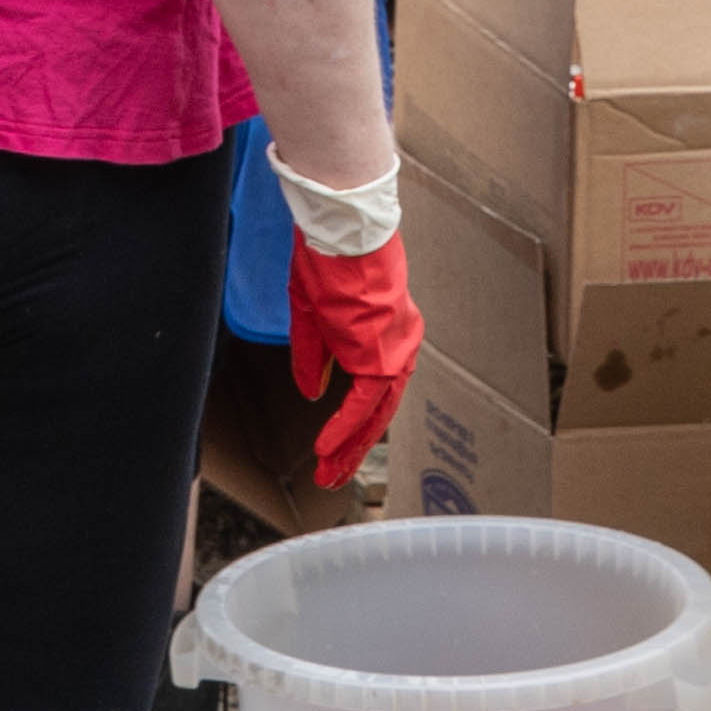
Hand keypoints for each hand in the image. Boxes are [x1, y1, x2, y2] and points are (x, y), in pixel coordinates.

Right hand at [283, 229, 423, 491]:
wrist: (343, 236)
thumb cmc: (328, 261)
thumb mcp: (312, 317)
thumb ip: (314, 358)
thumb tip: (312, 393)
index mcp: (386, 332)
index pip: (373, 389)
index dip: (352, 421)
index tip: (332, 446)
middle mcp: (399, 345)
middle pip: (379, 409)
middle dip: (354, 446)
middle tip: (333, 475)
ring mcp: (396, 351)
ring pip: (377, 413)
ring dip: (350, 446)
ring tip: (328, 473)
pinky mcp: (383, 357)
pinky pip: (365, 405)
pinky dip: (345, 429)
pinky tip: (327, 450)